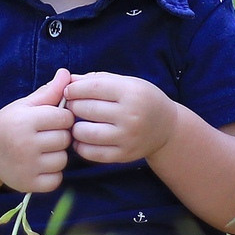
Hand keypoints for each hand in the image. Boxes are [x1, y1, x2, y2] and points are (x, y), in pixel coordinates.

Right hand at [0, 67, 73, 192]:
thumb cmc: (9, 124)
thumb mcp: (24, 105)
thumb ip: (48, 92)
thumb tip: (66, 73)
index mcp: (24, 121)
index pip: (65, 118)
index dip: (62, 117)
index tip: (51, 119)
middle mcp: (24, 144)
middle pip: (65, 139)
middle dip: (60, 136)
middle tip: (45, 136)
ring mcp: (26, 166)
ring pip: (63, 160)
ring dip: (57, 155)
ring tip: (42, 151)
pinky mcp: (28, 184)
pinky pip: (56, 180)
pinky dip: (52, 174)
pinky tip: (40, 166)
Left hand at [61, 71, 179, 164]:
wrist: (167, 127)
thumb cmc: (141, 99)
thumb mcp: (126, 82)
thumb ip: (97, 80)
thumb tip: (67, 80)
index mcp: (131, 92)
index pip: (92, 87)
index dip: (74, 89)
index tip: (68, 91)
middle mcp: (130, 115)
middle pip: (86, 109)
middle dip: (72, 106)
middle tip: (70, 106)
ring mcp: (127, 137)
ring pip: (85, 133)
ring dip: (74, 127)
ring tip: (75, 122)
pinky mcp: (124, 155)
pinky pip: (92, 153)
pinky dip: (80, 146)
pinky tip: (81, 138)